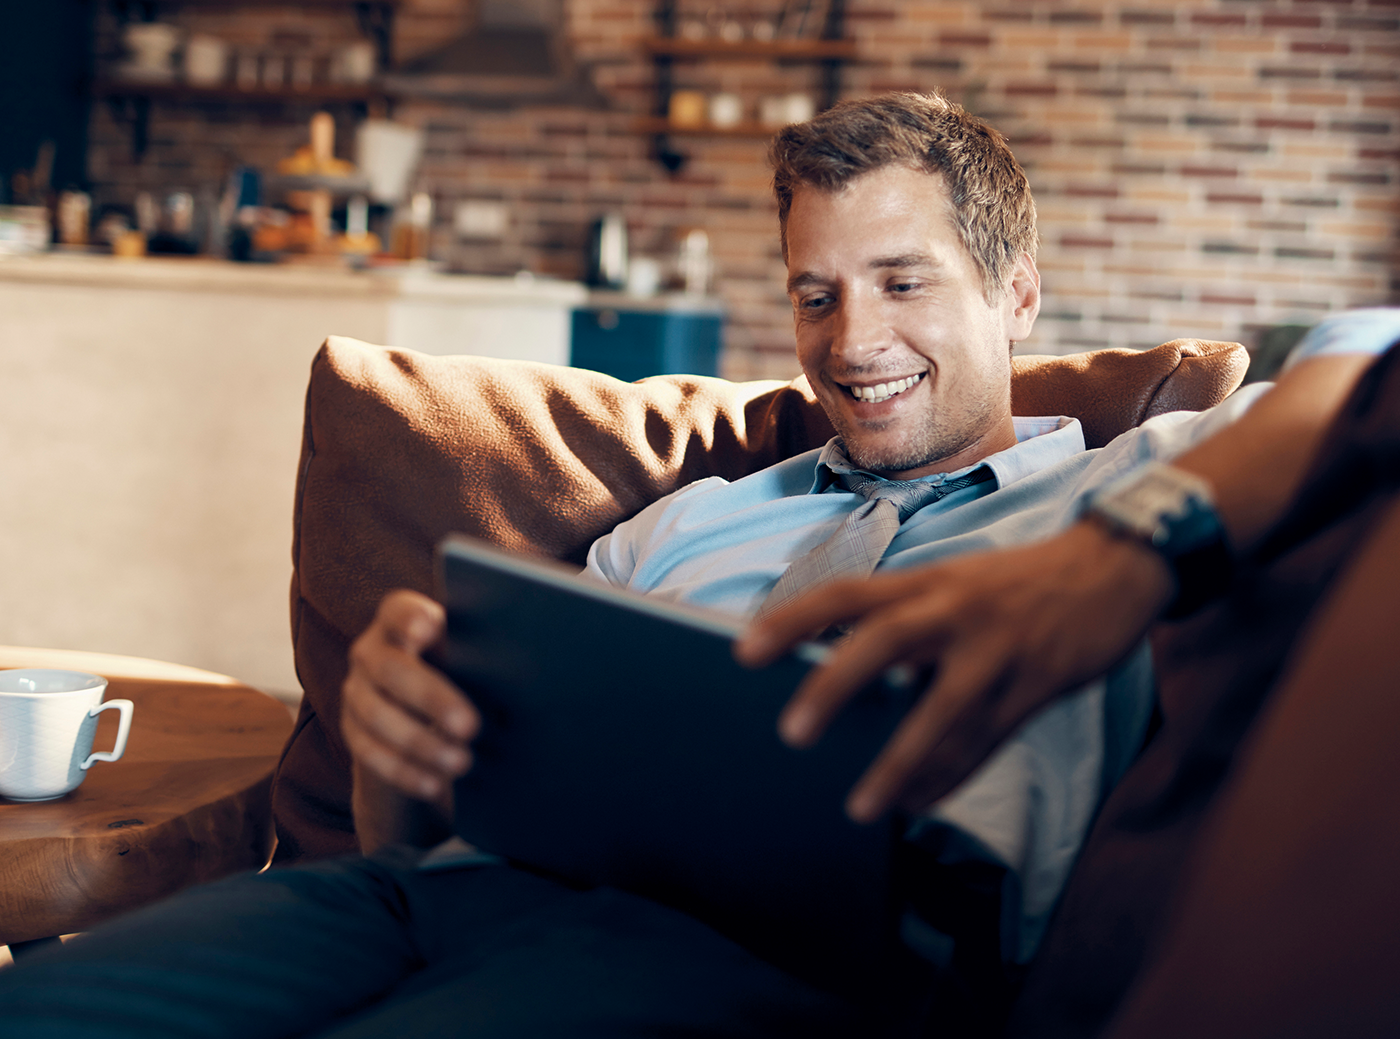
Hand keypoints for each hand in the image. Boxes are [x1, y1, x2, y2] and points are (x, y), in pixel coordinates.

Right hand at [342, 589, 478, 802]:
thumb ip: (482, 657)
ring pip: (378, 715)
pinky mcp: (353, 731)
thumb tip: (525, 674)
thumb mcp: (473, 661)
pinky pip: (370, 753)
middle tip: (470, 726)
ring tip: (463, 762)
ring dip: (421, 743)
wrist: (431, 720)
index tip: (428, 627)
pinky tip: (434, 783)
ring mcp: (357, 691)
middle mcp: (371, 651)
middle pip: (392, 668)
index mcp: (402, 621)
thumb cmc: (468, 675)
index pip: (398, 610)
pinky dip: (404, 771)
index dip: (410, 617)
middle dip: (431, 698)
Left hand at [734, 520, 1173, 822]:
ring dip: (898, 763)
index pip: (846, 594)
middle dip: (834, 686)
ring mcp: (998, 650)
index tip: (745, 650)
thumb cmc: (1018, 583)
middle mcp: (955, 610)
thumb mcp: (954, 585)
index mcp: (927, 582)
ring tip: (860, 807)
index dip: (793, 619)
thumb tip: (843, 673)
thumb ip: (904, 623)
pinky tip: (917, 803)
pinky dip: (949, 777)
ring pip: (941, 711)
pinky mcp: (1037, 684)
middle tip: (791, 733)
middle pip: (884, 642)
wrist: (1114, 567)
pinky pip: (985, 741)